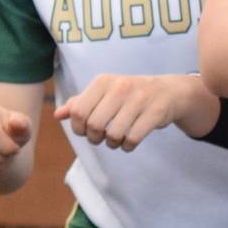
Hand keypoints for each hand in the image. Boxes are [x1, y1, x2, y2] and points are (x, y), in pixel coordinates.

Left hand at [55, 73, 206, 151]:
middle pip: (94, 124)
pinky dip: (128, 146)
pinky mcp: (155, 112)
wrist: (169, 92)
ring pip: (114, 134)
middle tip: (100, 138)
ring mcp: (140, 99)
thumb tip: (58, 115)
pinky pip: (132, 139)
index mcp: (104, 81)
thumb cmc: (130, 95)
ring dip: (112, 144)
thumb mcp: (105, 94)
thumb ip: (81, 103)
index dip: (78, 127)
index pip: (79, 111)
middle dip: (95, 138)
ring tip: (116, 140)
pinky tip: (129, 143)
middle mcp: (121, 87)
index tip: (85, 131)